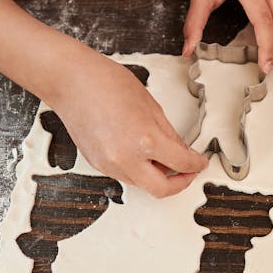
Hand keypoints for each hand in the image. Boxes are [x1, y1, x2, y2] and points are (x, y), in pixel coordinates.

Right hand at [52, 51, 208, 196]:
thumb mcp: (152, 106)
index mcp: (145, 140)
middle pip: (162, 190)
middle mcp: (125, 159)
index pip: (181, 164)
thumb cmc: (106, 84)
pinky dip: (138, 169)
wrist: (72, 82)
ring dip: (156, 177)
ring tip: (162, 158)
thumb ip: (169, 135)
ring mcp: (109, 165)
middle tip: (187, 171)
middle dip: (180, 183)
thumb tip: (182, 152)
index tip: (200, 162)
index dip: (196, 165)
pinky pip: (125, 175)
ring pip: (142, 184)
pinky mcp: (97, 165)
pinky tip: (141, 154)